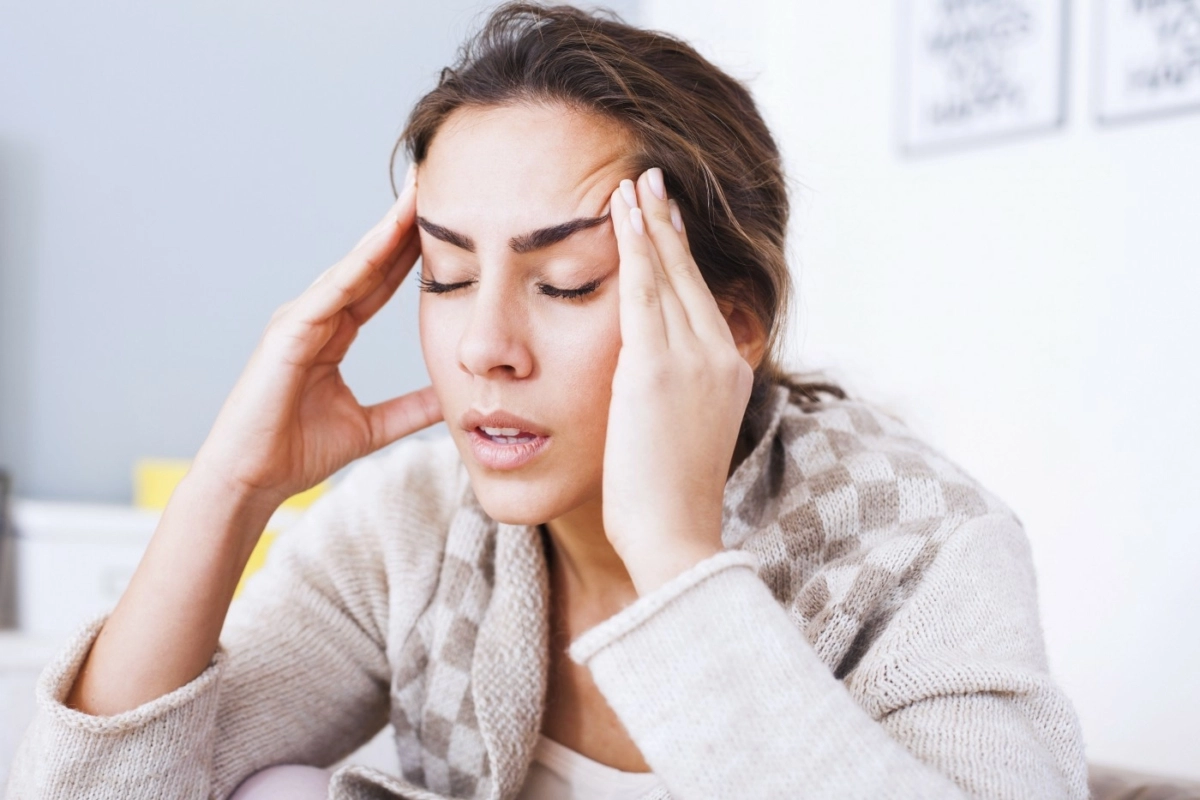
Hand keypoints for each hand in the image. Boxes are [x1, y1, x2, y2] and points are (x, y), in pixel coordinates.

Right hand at [192, 166, 441, 510]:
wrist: (251, 481)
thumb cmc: (296, 452)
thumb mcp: (373, 426)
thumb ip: (410, 408)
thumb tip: (453, 397)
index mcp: (333, 331)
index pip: (382, 281)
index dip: (414, 250)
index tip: (450, 219)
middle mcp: (316, 316)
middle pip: (370, 261)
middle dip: (402, 223)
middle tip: (435, 182)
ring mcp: (299, 320)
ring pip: (353, 267)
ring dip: (385, 230)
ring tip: (418, 195)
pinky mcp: (287, 333)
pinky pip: (331, 293)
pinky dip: (358, 265)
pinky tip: (385, 240)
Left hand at [602, 167, 753, 594]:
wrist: (675, 540)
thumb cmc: (666, 503)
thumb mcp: (679, 438)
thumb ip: (672, 399)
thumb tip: (646, 385)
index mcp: (727, 373)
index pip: (700, 300)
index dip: (681, 256)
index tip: (666, 221)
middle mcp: (720, 356)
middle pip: (690, 275)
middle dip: (669, 224)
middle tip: (652, 178)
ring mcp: (693, 360)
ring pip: (667, 273)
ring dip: (648, 222)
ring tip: (631, 181)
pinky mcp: (657, 368)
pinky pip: (643, 290)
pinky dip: (633, 245)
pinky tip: (619, 211)